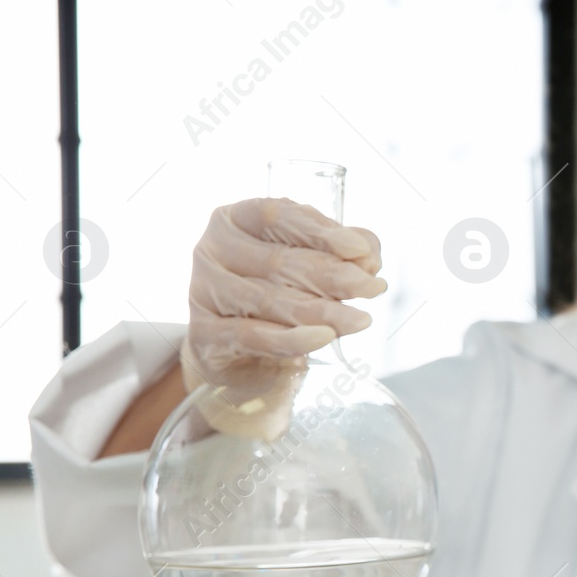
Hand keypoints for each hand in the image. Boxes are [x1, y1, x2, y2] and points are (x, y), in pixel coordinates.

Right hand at [183, 199, 385, 433]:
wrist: (243, 360)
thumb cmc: (279, 301)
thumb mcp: (310, 268)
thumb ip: (342, 252)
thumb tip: (370, 251)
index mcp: (235, 220)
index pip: (278, 216)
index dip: (322, 231)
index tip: (361, 251)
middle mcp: (211, 250)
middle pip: (278, 261)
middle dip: (334, 276)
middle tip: (374, 289)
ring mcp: (202, 292)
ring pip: (269, 299)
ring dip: (323, 310)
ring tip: (361, 319)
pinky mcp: (205, 335)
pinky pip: (254, 336)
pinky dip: (294, 338)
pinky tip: (325, 337)